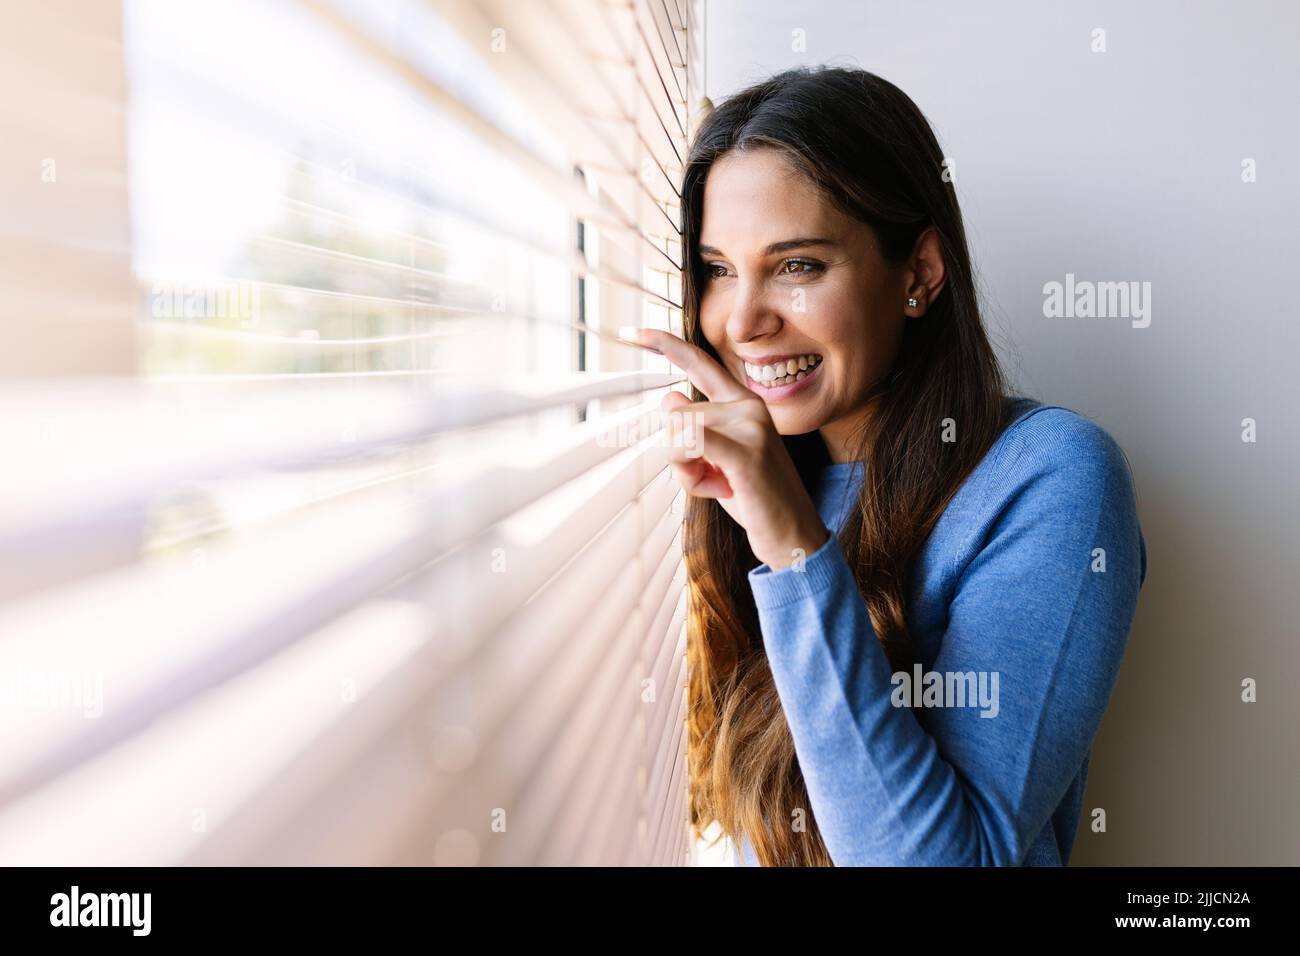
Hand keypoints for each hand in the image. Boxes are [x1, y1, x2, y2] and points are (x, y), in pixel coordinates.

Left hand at [619, 327, 830, 570]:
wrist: (792, 536)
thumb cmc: (753, 497)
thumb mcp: (717, 459)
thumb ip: (696, 427)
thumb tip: (669, 398)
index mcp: (742, 402)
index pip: (697, 362)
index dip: (663, 344)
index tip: (630, 332)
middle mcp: (748, 405)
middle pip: (676, 415)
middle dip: (679, 457)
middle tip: (714, 482)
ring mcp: (750, 426)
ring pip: (677, 434)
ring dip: (686, 473)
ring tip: (722, 488)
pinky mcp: (746, 452)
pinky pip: (690, 443)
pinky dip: (689, 469)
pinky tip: (719, 487)